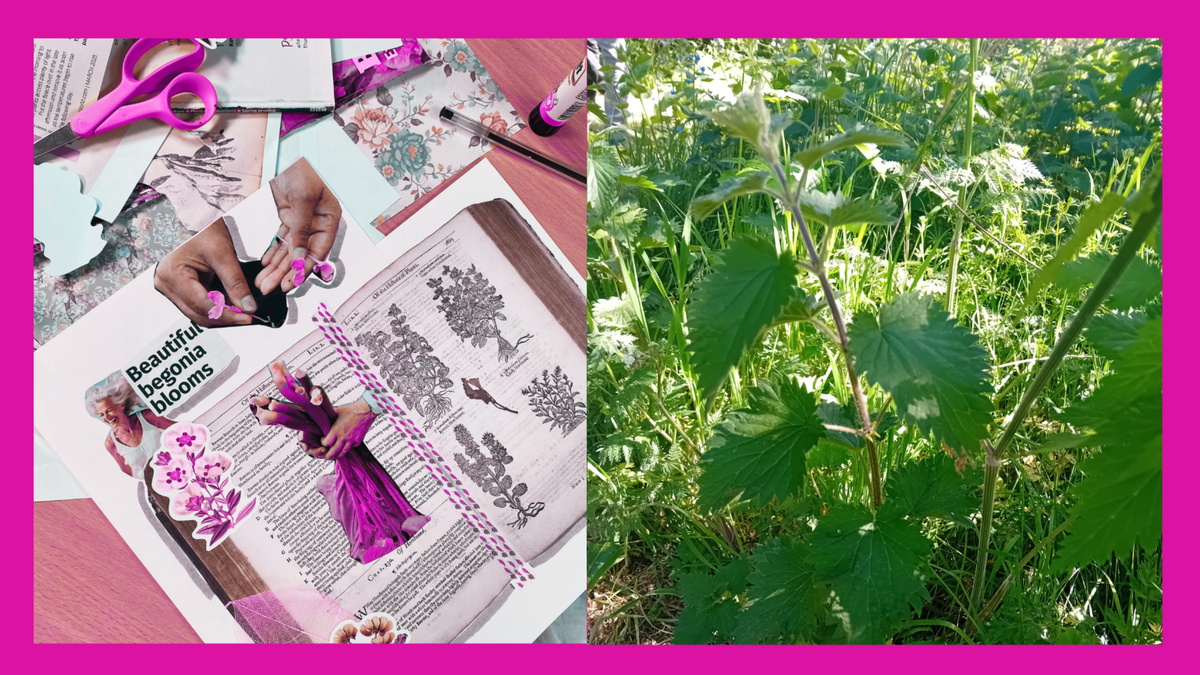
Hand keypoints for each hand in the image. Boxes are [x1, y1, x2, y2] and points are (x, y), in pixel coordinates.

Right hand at [154, 219, 255, 326]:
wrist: (196, 216)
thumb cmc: (202, 227)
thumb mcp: (222, 253)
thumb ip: (235, 282)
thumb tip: (247, 306)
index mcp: (172, 274)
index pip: (202, 305)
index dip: (226, 314)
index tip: (247, 318)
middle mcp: (166, 283)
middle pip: (198, 313)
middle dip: (225, 317)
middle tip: (248, 317)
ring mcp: (171, 286)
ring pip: (198, 312)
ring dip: (221, 314)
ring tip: (242, 311)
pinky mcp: (180, 287)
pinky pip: (198, 303)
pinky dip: (216, 306)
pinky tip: (232, 304)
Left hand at [257, 159, 340, 294]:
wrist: (288, 148)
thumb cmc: (303, 166)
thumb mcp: (303, 198)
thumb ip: (301, 229)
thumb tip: (298, 256)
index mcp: (329, 219)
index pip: (317, 252)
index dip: (303, 269)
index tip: (291, 283)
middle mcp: (317, 223)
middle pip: (301, 255)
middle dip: (285, 273)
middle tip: (272, 288)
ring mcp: (303, 221)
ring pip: (289, 250)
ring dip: (276, 267)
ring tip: (264, 282)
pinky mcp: (289, 217)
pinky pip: (281, 241)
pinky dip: (273, 253)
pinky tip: (266, 265)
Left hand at [304, 398, 376, 460]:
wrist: (366, 410)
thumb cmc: (351, 409)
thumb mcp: (337, 411)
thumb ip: (329, 416)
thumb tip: (322, 417)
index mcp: (336, 429)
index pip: (326, 443)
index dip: (323, 443)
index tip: (323, 440)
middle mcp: (343, 436)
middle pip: (334, 451)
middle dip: (329, 455)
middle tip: (327, 457)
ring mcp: (352, 439)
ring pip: (343, 452)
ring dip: (338, 455)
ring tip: (336, 457)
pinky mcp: (359, 440)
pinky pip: (352, 447)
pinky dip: (349, 447)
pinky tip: (347, 447)